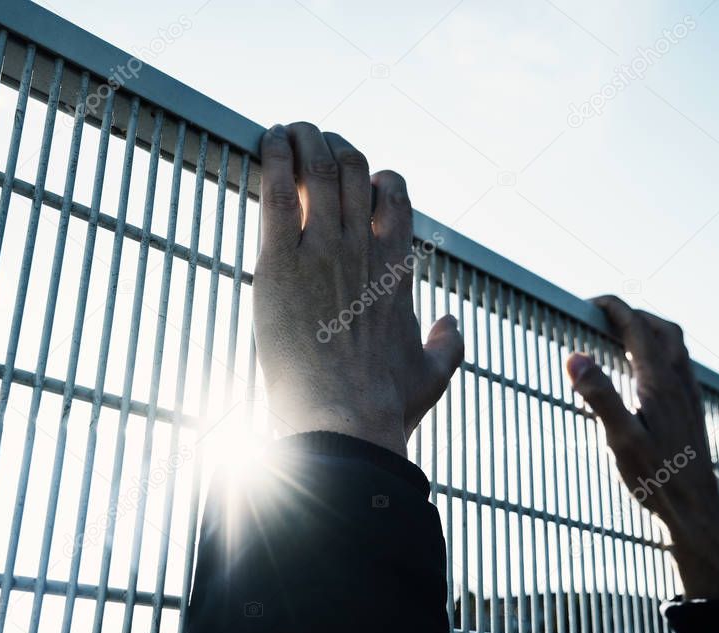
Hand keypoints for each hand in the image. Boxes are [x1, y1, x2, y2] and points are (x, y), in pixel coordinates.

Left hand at [253, 123, 463, 455]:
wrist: (343, 418)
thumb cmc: (385, 404)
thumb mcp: (432, 375)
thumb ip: (449, 345)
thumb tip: (453, 323)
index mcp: (397, 266)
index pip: (393, 195)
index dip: (375, 177)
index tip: (356, 179)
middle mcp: (364, 247)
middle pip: (353, 168)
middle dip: (333, 145)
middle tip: (312, 142)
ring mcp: (323, 250)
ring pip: (318, 168)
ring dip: (302, 138)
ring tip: (286, 128)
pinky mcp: (280, 262)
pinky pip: (277, 192)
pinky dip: (272, 157)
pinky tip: (265, 139)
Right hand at [566, 296, 718, 598]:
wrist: (697, 510)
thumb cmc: (656, 479)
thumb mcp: (619, 439)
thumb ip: (598, 395)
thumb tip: (574, 357)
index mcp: (658, 383)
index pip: (636, 327)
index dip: (613, 308)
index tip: (590, 302)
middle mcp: (678, 382)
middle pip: (661, 328)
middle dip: (632, 313)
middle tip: (603, 315)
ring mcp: (689, 395)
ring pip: (675, 345)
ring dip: (649, 329)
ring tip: (623, 334)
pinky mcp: (692, 410)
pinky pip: (680, 364)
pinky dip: (660, 351)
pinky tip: (647, 371)